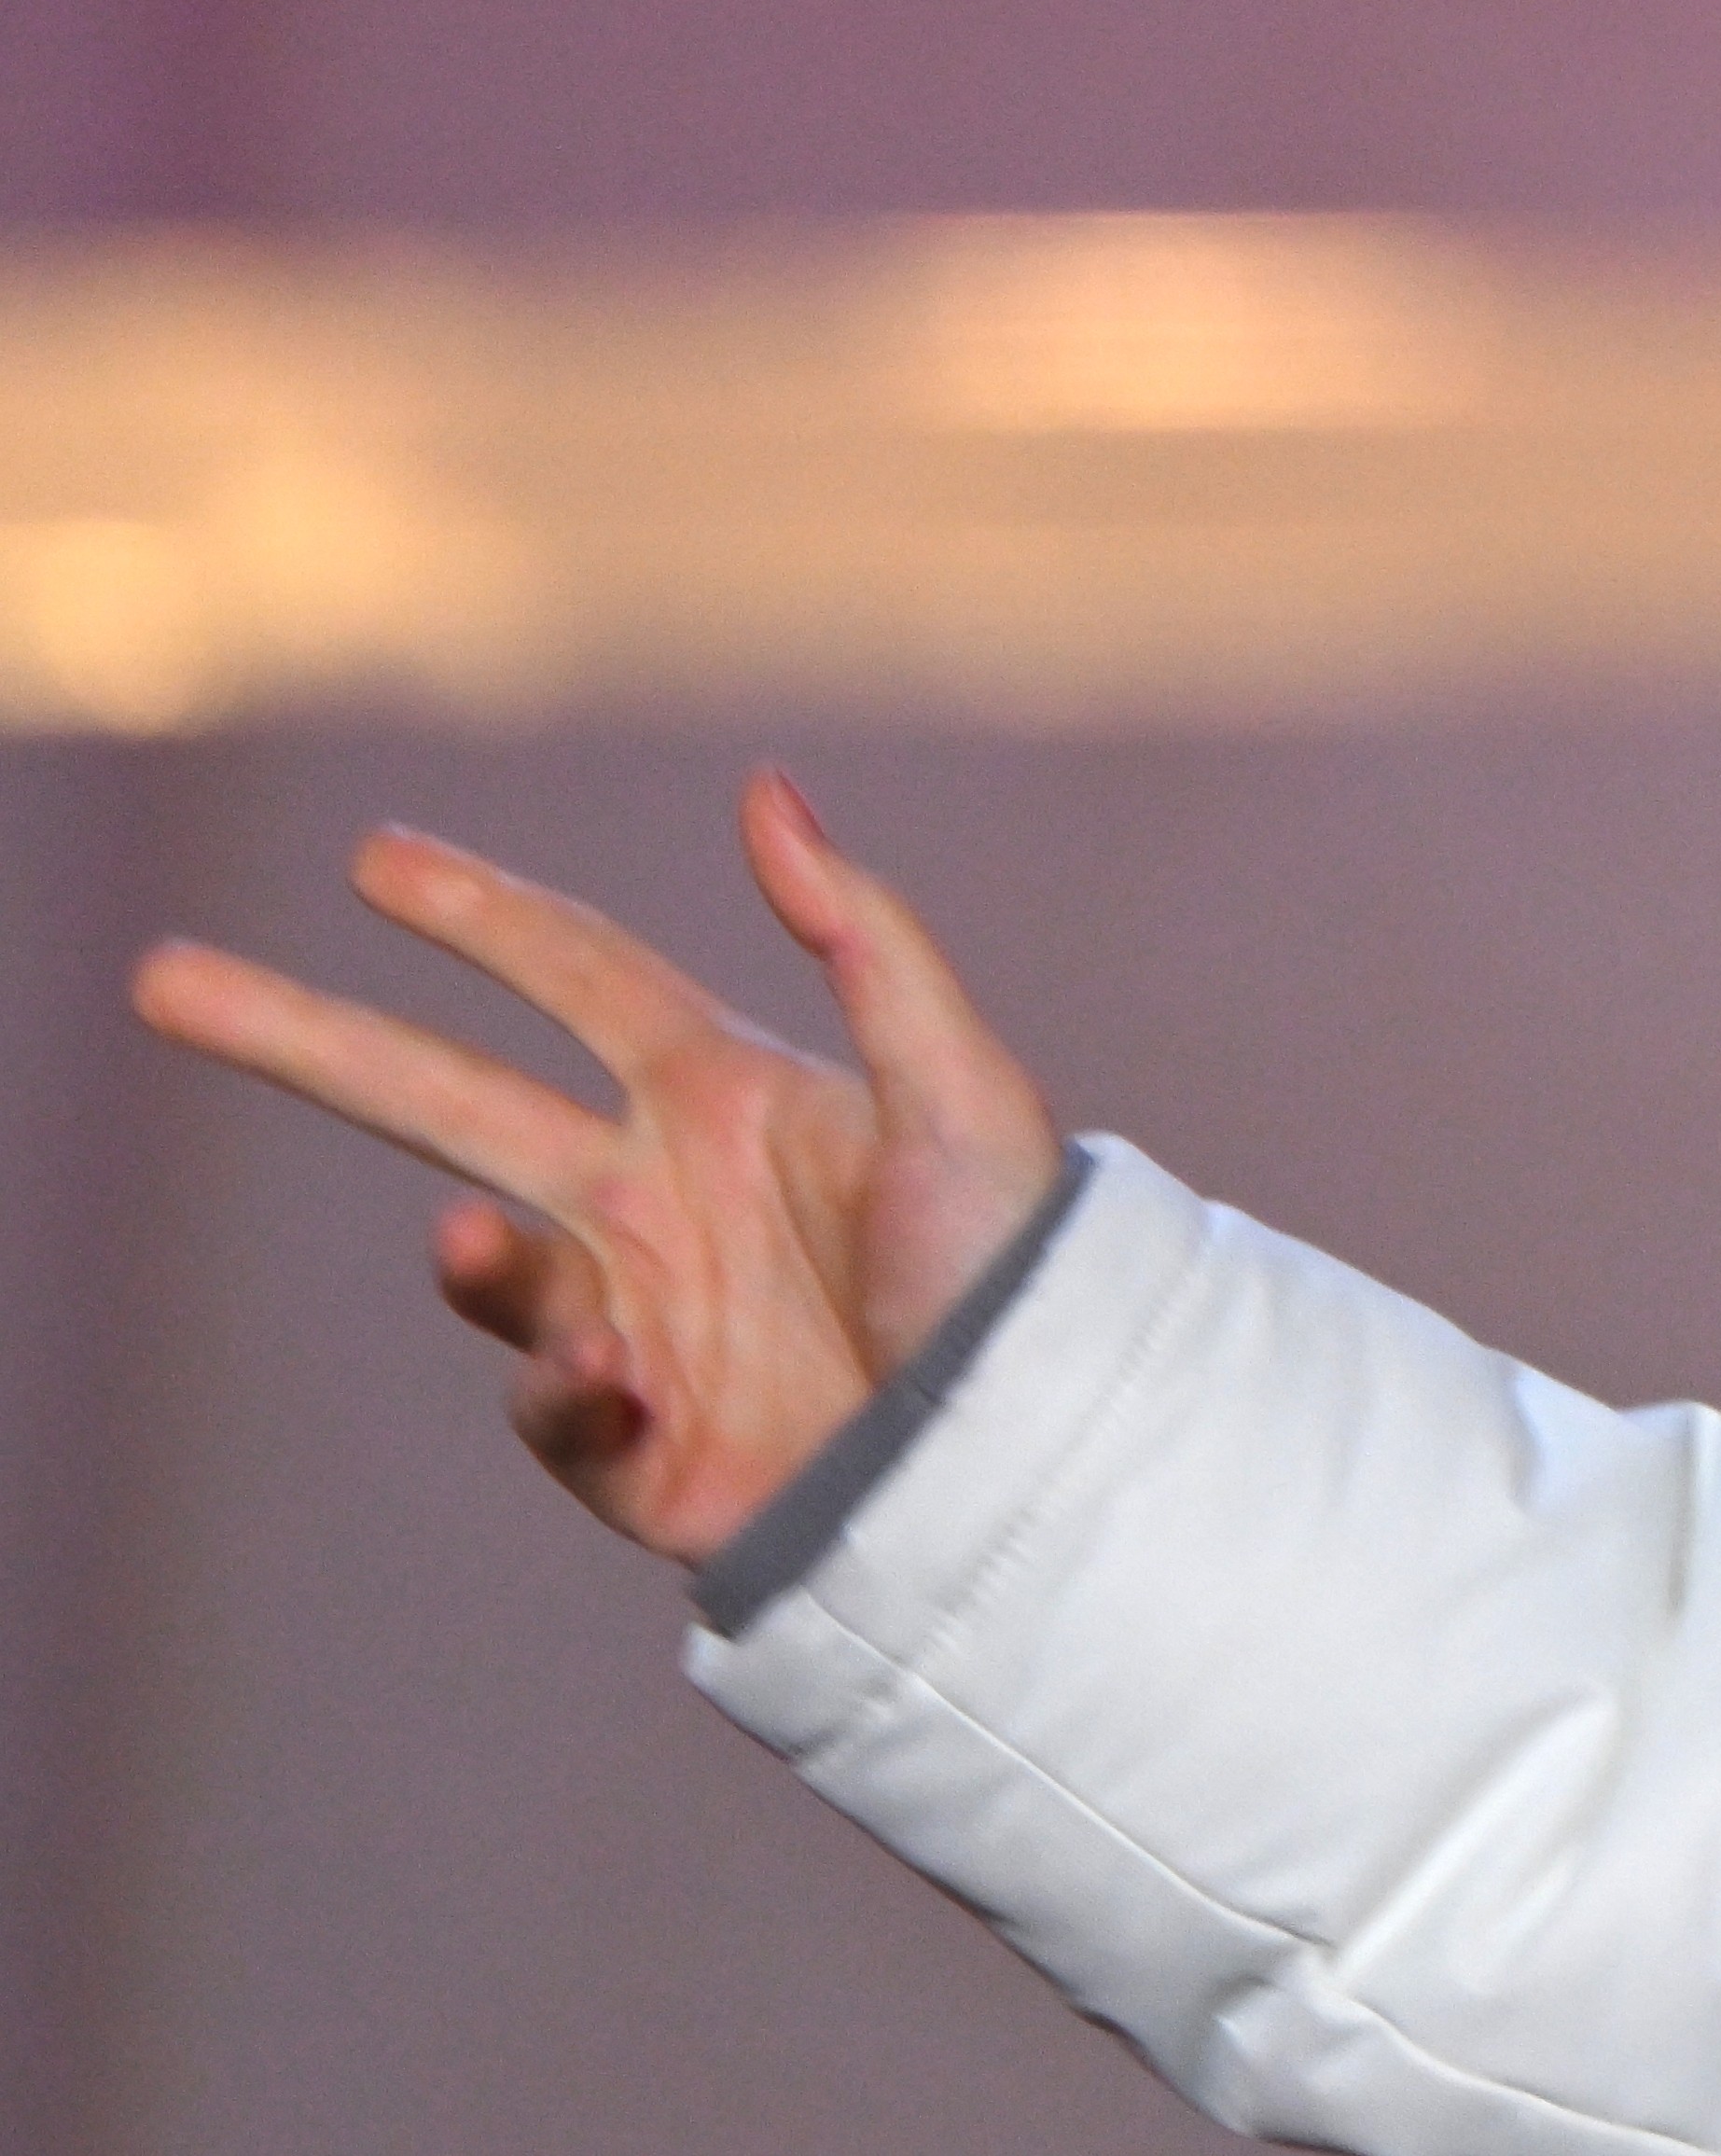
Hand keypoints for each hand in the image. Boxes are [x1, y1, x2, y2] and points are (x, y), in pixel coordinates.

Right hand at [130, 771, 1065, 1567]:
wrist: (1031, 1449)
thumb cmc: (1017, 1265)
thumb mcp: (959, 1087)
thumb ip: (866, 940)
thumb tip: (766, 792)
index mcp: (731, 1094)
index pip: (579, 977)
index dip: (484, 916)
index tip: (372, 860)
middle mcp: (661, 1192)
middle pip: (448, 1092)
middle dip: (311, 1036)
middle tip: (168, 978)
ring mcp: (638, 1314)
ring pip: (488, 1261)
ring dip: (476, 1256)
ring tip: (476, 1238)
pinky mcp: (635, 1439)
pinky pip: (555, 1404)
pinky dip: (565, 1390)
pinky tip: (619, 1385)